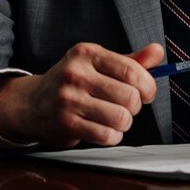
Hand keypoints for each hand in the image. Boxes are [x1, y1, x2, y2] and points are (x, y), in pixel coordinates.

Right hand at [0, 42, 162, 146]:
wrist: (31, 103)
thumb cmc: (71, 83)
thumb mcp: (97, 64)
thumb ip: (130, 60)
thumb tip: (158, 52)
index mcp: (87, 53)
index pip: (131, 71)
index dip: (147, 86)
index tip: (146, 92)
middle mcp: (76, 73)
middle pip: (129, 97)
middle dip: (134, 107)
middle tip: (125, 107)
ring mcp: (69, 99)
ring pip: (121, 118)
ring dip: (123, 124)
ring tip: (113, 118)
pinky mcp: (66, 123)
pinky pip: (106, 136)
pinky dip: (112, 136)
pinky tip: (104, 129)